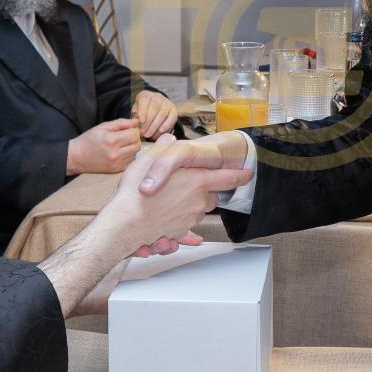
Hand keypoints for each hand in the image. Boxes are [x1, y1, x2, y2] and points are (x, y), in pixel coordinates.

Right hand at [67, 118, 140, 175]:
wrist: (77, 157)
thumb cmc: (89, 140)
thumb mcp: (102, 127)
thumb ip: (121, 123)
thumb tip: (136, 121)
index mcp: (112, 140)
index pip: (135, 134)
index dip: (133, 130)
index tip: (127, 130)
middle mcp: (116, 153)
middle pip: (137, 145)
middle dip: (134, 139)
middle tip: (125, 137)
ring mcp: (116, 163)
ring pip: (135, 153)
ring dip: (131, 148)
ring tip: (121, 145)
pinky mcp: (116, 170)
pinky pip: (130, 161)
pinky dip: (128, 156)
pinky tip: (119, 153)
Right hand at [91, 147, 251, 263]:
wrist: (124, 224)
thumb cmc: (134, 192)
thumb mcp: (147, 159)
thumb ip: (163, 148)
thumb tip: (169, 139)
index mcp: (197, 180)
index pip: (228, 177)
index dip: (240, 175)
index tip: (248, 174)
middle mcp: (199, 201)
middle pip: (212, 195)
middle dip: (204, 191)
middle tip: (184, 187)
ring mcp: (191, 217)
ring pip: (199, 210)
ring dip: (190, 206)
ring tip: (167, 202)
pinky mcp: (181, 232)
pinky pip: (187, 226)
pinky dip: (181, 223)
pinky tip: (166, 218)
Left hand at [133, 91, 178, 138]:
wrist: (154, 112)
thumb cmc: (142, 113)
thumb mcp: (136, 112)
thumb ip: (135, 116)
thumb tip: (135, 123)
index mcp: (145, 95)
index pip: (144, 100)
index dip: (142, 111)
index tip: (141, 121)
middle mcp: (157, 97)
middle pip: (154, 107)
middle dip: (148, 121)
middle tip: (143, 132)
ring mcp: (167, 103)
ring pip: (162, 113)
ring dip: (155, 126)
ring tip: (149, 134)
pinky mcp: (174, 110)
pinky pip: (172, 117)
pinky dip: (167, 125)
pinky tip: (161, 131)